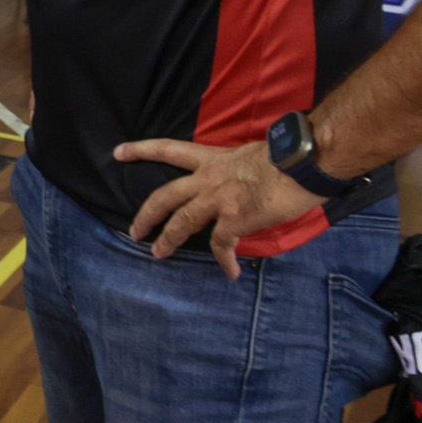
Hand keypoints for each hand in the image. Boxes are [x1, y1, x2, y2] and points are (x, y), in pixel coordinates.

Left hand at [117, 138, 317, 277]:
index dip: (142, 150)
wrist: (303, 161)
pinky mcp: (235, 217)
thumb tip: (238, 181)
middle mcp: (209, 178)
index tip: (118, 153)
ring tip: (158, 254)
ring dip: (168, 240)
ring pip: (181, 222)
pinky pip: (222, 244)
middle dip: (145, 214)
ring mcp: (219, 198)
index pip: (169, 149)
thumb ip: (234, 169)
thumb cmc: (286, 154)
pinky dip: (225, 260)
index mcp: (212, 159)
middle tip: (133, 230)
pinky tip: (231, 273)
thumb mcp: (249, 154)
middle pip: (165, 196)